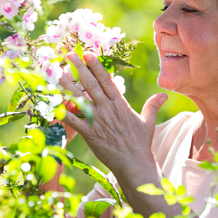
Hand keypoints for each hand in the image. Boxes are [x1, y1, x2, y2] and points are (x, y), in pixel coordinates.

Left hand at [59, 52, 167, 179]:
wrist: (134, 164)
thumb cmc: (141, 144)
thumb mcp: (148, 122)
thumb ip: (152, 106)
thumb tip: (164, 94)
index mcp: (120, 104)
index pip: (106, 80)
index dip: (96, 65)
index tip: (88, 53)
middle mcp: (108, 109)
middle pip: (91, 84)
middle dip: (79, 67)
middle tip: (69, 54)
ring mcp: (98, 121)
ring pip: (80, 98)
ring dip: (67, 84)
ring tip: (57, 72)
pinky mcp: (89, 133)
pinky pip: (74, 120)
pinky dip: (63, 111)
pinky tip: (53, 102)